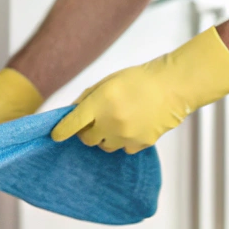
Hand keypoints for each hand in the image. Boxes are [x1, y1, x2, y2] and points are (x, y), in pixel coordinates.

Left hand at [51, 28, 228, 153]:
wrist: (172, 87)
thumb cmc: (139, 80)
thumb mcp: (107, 82)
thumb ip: (88, 98)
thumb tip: (72, 114)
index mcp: (100, 103)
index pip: (72, 123)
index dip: (61, 131)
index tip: (55, 135)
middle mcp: (110, 122)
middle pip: (87, 139)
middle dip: (87, 131)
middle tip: (96, 120)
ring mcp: (126, 135)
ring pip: (104, 146)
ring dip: (105, 137)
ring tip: (118, 121)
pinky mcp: (140, 144)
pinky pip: (124, 148)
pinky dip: (124, 140)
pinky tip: (133, 125)